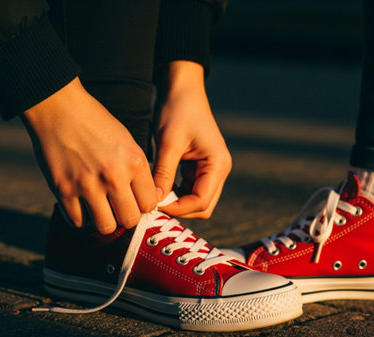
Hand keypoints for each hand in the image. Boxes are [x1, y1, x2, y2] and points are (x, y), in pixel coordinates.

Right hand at [22, 77, 156, 232]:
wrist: (59, 108)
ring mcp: (87, 185)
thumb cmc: (97, 125)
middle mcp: (113, 176)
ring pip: (106, 227)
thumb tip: (145, 203)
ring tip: (101, 210)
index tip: (135, 202)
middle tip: (118, 209)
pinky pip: (78, 222)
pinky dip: (81, 218)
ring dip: (104, 221)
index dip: (144, 206)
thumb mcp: (128, 143)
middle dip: (126, 217)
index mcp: (134, 162)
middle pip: (129, 220)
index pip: (150, 204)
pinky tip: (82, 206)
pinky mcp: (63, 189)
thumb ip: (137, 173)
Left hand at [153, 61, 230, 218]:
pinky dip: (176, 194)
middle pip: (203, 206)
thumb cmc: (178, 110)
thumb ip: (163, 173)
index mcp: (218, 164)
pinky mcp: (201, 168)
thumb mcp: (169, 143)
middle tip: (154, 204)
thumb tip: (154, 201)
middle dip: (179, 209)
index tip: (155, 205)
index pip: (201, 201)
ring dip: (177, 203)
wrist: (182, 90)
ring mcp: (211, 170)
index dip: (178, 208)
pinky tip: (160, 187)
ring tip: (155, 196)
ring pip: (197, 201)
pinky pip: (190, 190)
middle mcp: (219, 170)